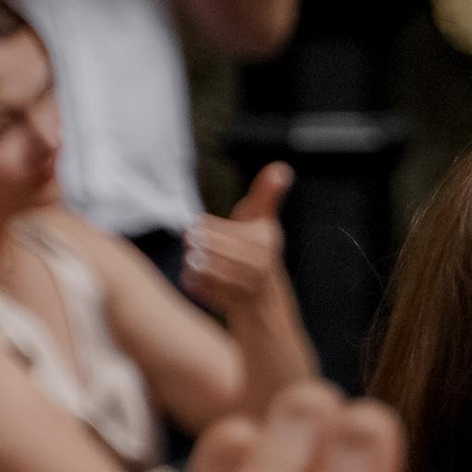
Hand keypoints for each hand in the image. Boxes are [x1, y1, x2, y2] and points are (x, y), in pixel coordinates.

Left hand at [182, 164, 294, 319]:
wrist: (265, 296)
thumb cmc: (259, 247)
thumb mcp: (264, 220)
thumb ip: (268, 193)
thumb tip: (283, 168)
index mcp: (263, 242)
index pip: (225, 232)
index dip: (207, 228)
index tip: (196, 225)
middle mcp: (258, 267)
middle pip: (214, 251)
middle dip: (197, 245)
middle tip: (189, 241)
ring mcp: (245, 288)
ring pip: (207, 271)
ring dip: (194, 264)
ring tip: (192, 258)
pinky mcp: (230, 304)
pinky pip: (202, 290)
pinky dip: (193, 283)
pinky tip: (193, 276)